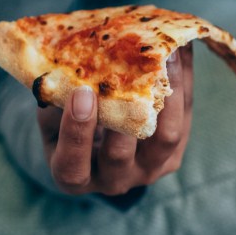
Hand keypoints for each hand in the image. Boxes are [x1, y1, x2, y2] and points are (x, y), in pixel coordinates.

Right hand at [37, 44, 193, 195]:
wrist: (97, 143)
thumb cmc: (66, 124)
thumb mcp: (52, 116)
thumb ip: (56, 97)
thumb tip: (67, 55)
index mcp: (74, 176)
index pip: (72, 167)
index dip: (76, 133)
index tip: (82, 93)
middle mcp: (114, 181)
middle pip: (121, 155)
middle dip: (123, 114)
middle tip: (127, 71)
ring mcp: (148, 170)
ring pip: (165, 139)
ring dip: (167, 96)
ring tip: (168, 55)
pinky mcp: (174, 155)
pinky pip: (184, 121)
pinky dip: (183, 86)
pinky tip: (182, 53)